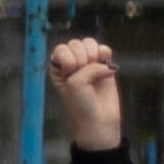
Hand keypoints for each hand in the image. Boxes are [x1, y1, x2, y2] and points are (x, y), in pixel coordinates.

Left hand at [52, 35, 124, 152]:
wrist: (98, 119)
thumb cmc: (80, 103)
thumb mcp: (75, 83)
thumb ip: (87, 67)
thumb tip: (106, 62)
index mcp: (57, 67)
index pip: (61, 49)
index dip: (69, 59)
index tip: (70, 74)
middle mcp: (71, 63)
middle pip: (76, 44)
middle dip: (82, 58)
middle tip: (84, 76)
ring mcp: (88, 63)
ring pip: (90, 44)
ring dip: (93, 55)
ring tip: (95, 71)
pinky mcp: (103, 66)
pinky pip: (104, 49)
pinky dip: (105, 54)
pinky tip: (106, 67)